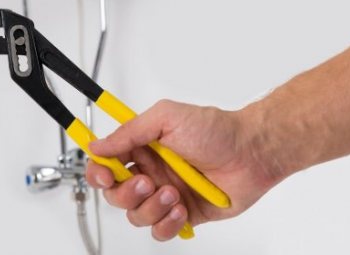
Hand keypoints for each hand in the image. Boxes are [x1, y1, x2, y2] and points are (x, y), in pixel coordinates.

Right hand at [86, 99, 280, 240]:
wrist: (252, 153)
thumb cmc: (216, 130)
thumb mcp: (167, 118)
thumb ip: (130, 132)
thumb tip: (98, 146)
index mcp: (143, 147)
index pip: (107, 163)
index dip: (99, 171)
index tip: (106, 172)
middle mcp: (151, 171)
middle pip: (116, 194)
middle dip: (127, 192)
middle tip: (147, 181)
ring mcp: (166, 195)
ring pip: (136, 215)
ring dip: (151, 207)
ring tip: (174, 193)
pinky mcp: (183, 215)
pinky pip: (160, 231)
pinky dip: (167, 223)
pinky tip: (181, 208)